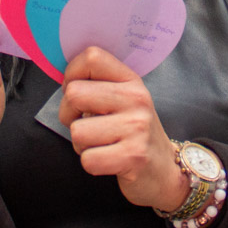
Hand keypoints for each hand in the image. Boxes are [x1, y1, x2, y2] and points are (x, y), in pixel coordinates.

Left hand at [58, 46, 188, 212]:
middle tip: (85, 123)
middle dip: (69, 114)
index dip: (71, 75)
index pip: (91, 57)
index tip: (78, 93)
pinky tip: (108, 159)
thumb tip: (63, 79)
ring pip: (77, 131)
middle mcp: (136, 99)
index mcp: (131, 80)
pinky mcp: (133, 156)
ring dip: (81, 144)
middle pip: (74, 93)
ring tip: (101, 144)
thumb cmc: (133, 133)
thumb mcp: (124, 100)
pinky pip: (88, 159)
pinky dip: (91, 163)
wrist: (164, 170)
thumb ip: (98, 85)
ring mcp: (136, 127)